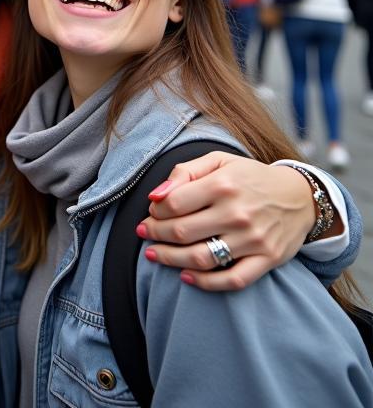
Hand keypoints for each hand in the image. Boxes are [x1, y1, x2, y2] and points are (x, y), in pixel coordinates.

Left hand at [135, 153, 314, 291]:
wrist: (299, 196)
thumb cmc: (250, 177)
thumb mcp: (218, 161)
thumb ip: (184, 172)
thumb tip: (156, 195)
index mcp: (222, 184)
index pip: (174, 203)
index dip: (156, 211)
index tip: (152, 212)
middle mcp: (237, 212)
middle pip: (183, 232)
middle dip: (156, 234)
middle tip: (145, 233)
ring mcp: (253, 239)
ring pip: (201, 258)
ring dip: (171, 259)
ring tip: (154, 254)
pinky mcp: (267, 259)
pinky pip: (232, 279)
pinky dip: (205, 283)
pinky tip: (186, 276)